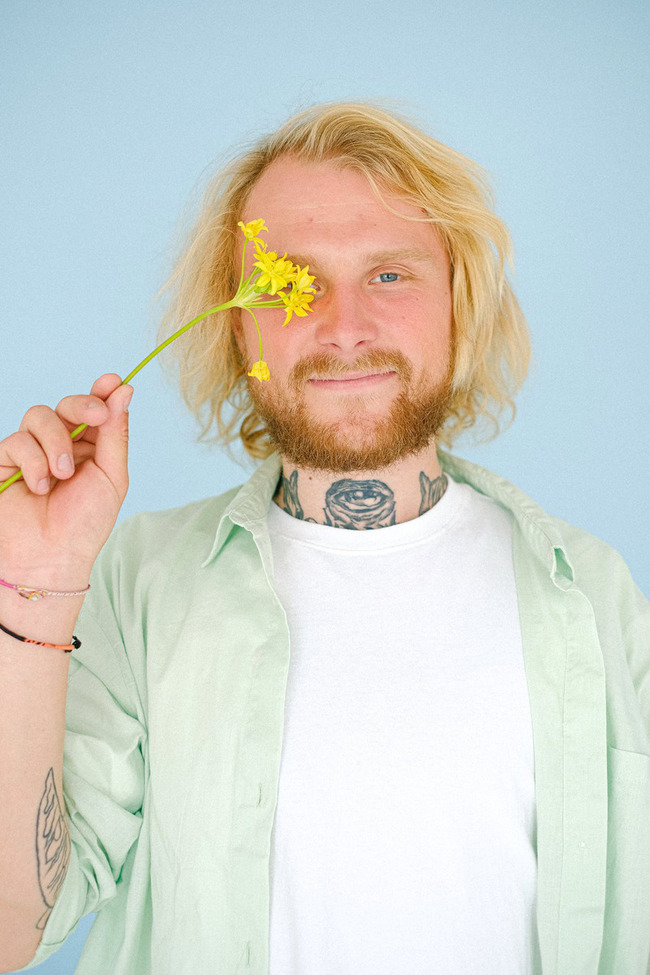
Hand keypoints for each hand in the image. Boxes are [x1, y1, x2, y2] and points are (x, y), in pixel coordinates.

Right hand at [0, 374, 132, 585]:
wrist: (50, 558)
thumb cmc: (84, 524)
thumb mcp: (111, 477)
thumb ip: (114, 434)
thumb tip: (124, 391)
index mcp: (90, 447)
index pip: (94, 409)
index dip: (102, 391)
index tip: (113, 381)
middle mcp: (60, 444)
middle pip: (66, 404)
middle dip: (82, 405)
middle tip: (97, 417)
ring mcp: (31, 451)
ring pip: (39, 416)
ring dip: (56, 443)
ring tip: (63, 475)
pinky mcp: (5, 461)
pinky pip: (17, 441)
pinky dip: (33, 462)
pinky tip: (40, 487)